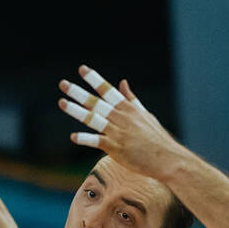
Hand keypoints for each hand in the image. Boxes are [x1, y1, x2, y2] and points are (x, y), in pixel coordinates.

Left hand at [57, 66, 190, 182]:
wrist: (167, 158)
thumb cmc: (157, 138)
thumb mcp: (145, 114)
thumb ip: (131, 99)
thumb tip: (122, 82)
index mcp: (127, 108)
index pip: (107, 90)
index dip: (94, 79)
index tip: (82, 69)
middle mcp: (121, 117)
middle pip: (95, 102)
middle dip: (78, 92)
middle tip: (63, 84)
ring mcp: (117, 132)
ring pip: (93, 119)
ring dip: (76, 110)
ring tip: (61, 102)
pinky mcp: (116, 148)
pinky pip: (97, 141)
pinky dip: (85, 139)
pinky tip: (73, 136)